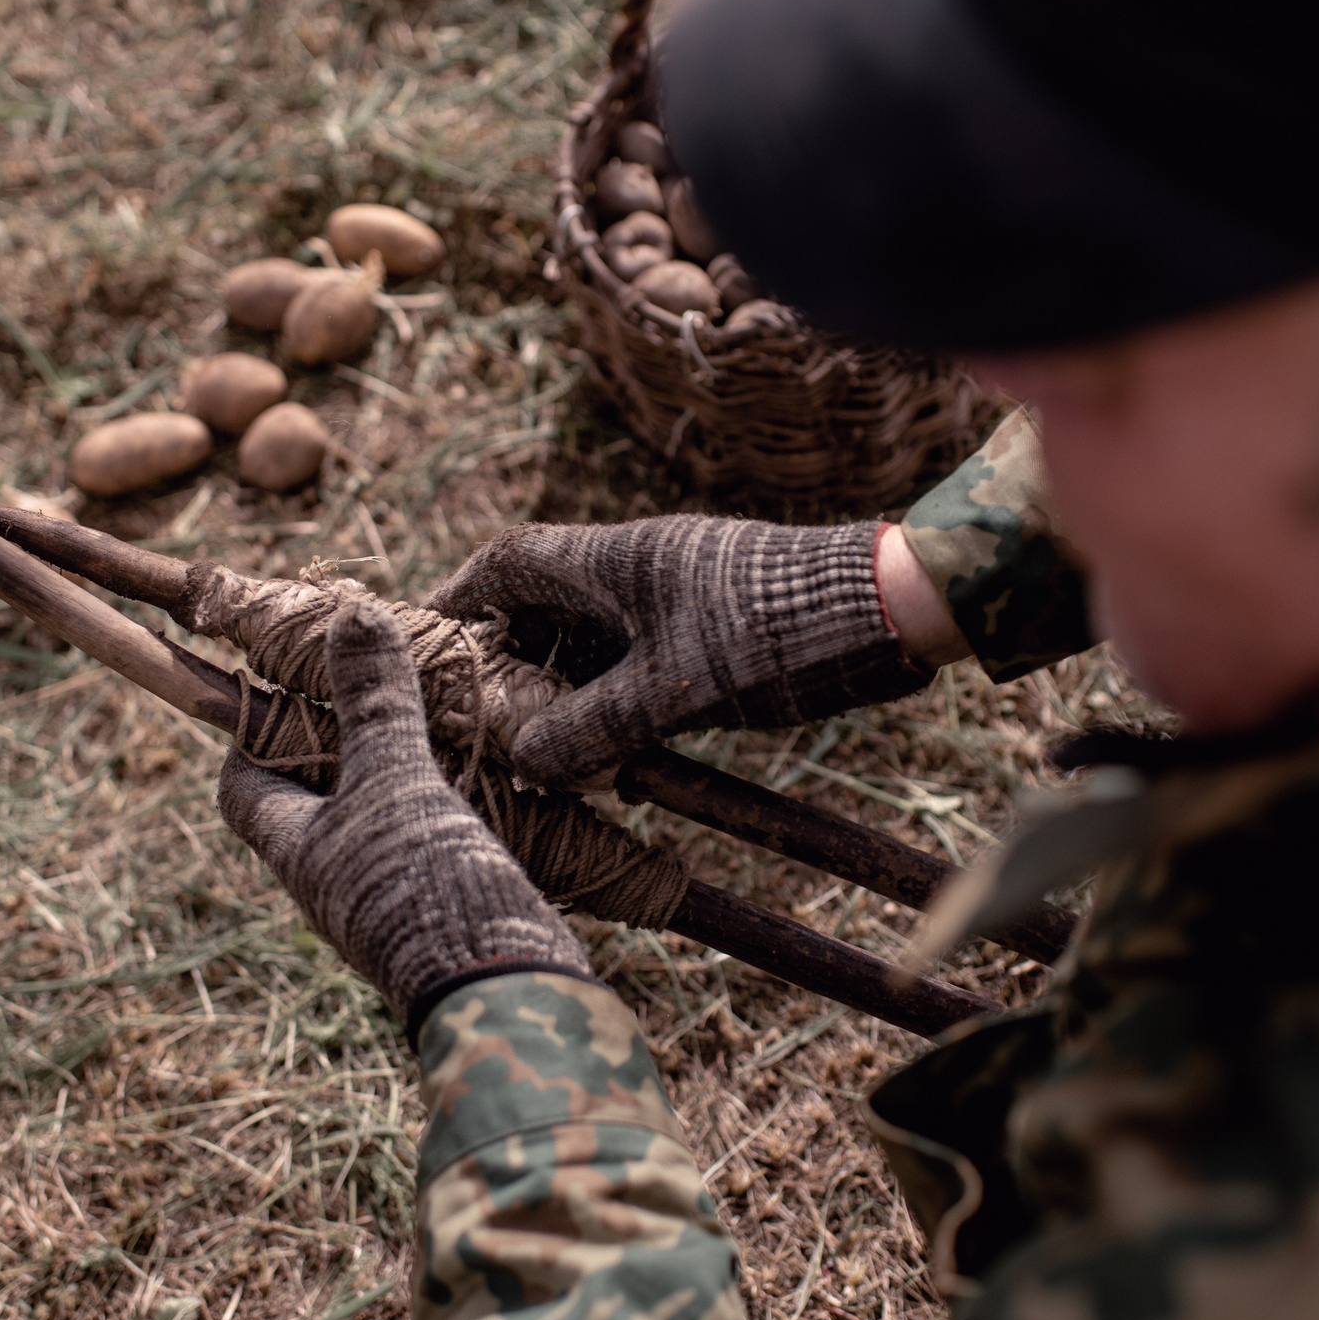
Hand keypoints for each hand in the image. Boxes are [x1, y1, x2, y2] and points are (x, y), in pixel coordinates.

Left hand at [217, 599, 592, 1035]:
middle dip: (342, 734)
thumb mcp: (396, 781)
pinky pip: (435, 837)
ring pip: (382, 812)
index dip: (248, 726)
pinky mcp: (448, 902)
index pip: (241, 782)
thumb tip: (349, 613)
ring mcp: (390, 893)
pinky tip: (495, 770)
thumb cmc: (426, 889)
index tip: (282, 678)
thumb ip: (375, 702)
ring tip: (445, 708)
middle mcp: (334, 874)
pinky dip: (454, 799)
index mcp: (297, 848)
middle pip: (316, 792)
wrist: (506, 996)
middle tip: (379, 675)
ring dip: (407, 764)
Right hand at [426, 517, 934, 787]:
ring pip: (594, 642)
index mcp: (617, 559)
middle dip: (508, 662)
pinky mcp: (713, 634)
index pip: (508, 565)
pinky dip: (614, 705)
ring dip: (563, 691)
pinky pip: (639, 665)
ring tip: (537, 751)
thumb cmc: (781, 633)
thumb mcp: (677, 689)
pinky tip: (610, 754)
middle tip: (479, 722)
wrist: (894, 610)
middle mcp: (640, 571)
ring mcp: (678, 601)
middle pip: (545, 607)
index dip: (459, 601)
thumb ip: (595, 726)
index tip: (425, 642)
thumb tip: (524, 760)